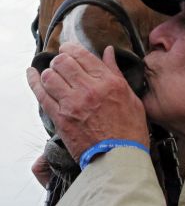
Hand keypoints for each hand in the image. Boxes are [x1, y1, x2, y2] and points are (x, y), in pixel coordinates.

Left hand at [27, 43, 149, 164]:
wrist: (119, 158)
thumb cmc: (130, 130)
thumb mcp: (131, 97)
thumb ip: (116, 72)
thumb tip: (108, 52)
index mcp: (108, 82)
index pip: (83, 55)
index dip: (71, 48)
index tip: (68, 49)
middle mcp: (89, 89)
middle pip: (63, 62)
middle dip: (60, 59)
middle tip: (61, 62)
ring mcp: (73, 103)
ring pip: (50, 76)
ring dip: (50, 72)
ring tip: (53, 74)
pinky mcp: (61, 118)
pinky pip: (41, 94)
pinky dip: (34, 81)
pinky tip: (32, 74)